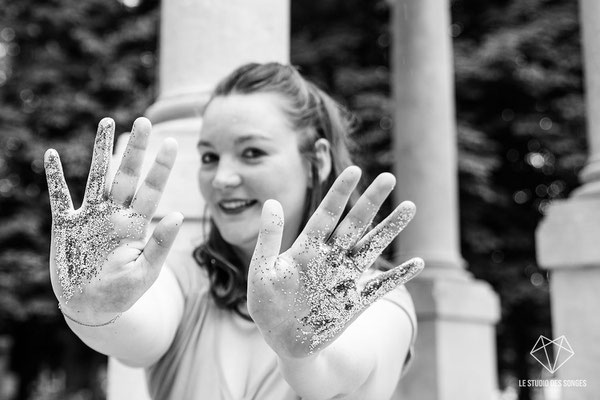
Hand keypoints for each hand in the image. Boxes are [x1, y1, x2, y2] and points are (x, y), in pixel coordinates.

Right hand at [45, 117, 181, 323]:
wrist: (92, 308)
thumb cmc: (124, 292)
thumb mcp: (147, 271)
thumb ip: (161, 243)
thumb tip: (179, 214)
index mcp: (136, 225)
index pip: (152, 190)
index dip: (161, 167)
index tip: (171, 142)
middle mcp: (114, 214)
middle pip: (126, 175)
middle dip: (135, 149)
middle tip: (144, 121)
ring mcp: (90, 217)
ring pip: (96, 176)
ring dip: (100, 150)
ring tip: (106, 121)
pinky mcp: (66, 226)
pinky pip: (60, 197)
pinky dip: (54, 178)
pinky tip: (50, 155)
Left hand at [247, 166, 422, 357]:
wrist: (283, 341)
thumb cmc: (267, 305)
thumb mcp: (262, 272)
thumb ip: (269, 239)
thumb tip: (272, 201)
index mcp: (307, 248)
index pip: (326, 215)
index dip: (339, 193)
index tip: (354, 170)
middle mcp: (330, 258)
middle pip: (355, 224)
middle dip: (371, 202)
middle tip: (389, 178)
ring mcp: (345, 278)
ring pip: (372, 247)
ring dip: (390, 229)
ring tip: (410, 206)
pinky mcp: (356, 301)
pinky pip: (381, 286)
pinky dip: (399, 276)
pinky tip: (418, 263)